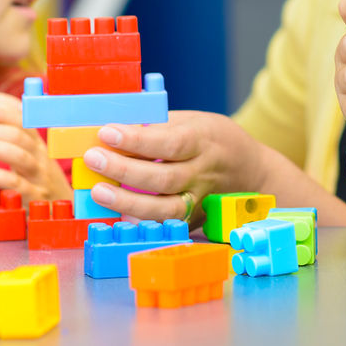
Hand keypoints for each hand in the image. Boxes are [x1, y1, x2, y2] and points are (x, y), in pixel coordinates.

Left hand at [0, 91, 72, 202]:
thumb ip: (12, 139)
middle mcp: (42, 158)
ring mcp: (40, 178)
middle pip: (20, 136)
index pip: (24, 122)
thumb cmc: (38, 184)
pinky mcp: (35, 198)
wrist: (63, 215)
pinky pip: (15, 183)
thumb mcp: (29, 159)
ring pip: (20, 156)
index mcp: (38, 146)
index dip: (3, 114)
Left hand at [79, 110, 270, 222]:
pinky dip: (141, 221)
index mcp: (203, 140)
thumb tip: (113, 130)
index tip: (107, 133)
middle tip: (93, 159)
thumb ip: (158, 126)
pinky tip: (117, 214)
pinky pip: (166, 224)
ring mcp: (200, 200)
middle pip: (164, 177)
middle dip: (124, 170)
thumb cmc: (213, 139)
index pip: (169, 142)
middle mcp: (203, 172)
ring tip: (98, 192)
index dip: (136, 139)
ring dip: (128, 202)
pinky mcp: (195, 219)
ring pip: (165, 208)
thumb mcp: (192, 121)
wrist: (252, 170)